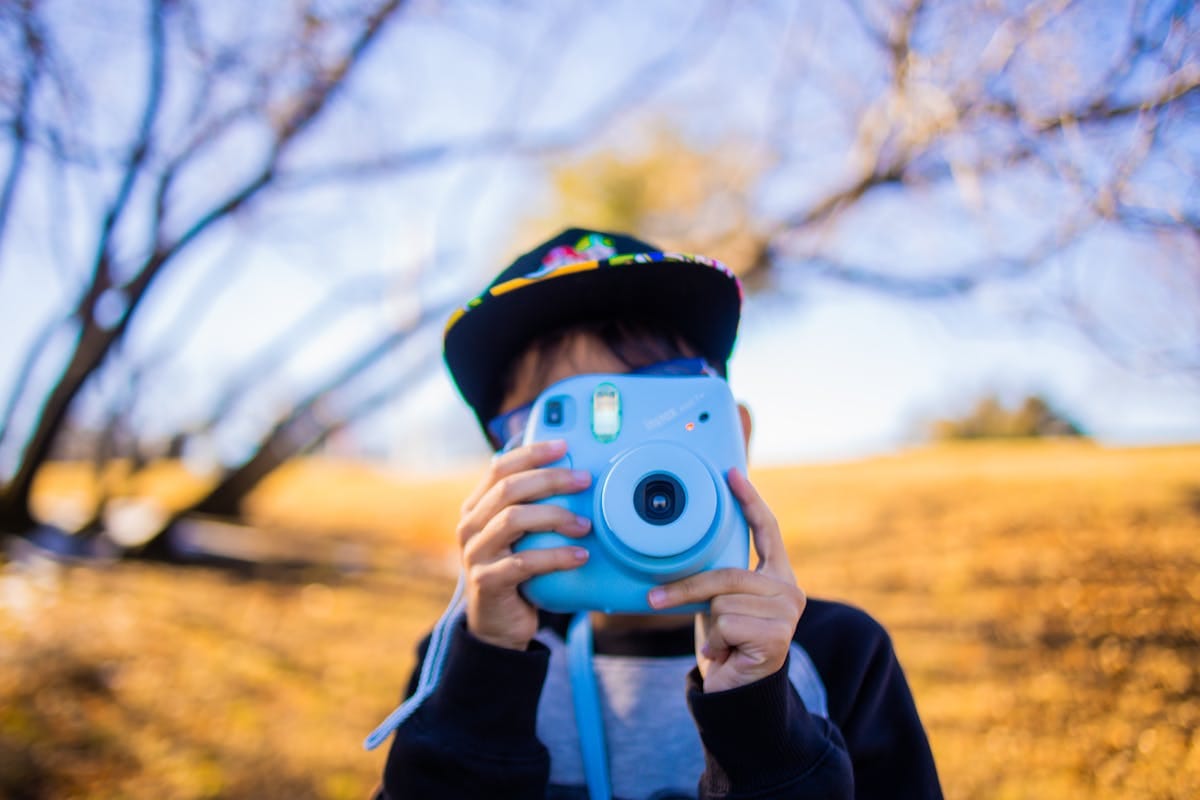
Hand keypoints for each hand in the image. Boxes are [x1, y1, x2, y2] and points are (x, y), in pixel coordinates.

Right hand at [456, 439, 592, 650]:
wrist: (498, 624)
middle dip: (550, 479)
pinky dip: (557, 557)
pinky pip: (525, 562)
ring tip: (585, 524)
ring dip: (555, 516)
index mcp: (476, 507)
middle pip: (509, 489)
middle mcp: (470, 526)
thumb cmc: (516, 571)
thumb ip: (531, 507)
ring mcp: (475, 554)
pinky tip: (580, 556)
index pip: (499, 468)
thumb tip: (574, 475)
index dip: (531, 453)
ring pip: (513, 520)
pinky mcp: (487, 581)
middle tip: (584, 480)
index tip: (564, 446)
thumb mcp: (519, 536)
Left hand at [647, 467, 805, 692]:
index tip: (731, 473)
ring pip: (723, 600)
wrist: (738, 693)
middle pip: (727, 573)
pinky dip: (716, 640)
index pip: (767, 530)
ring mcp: (788, 613)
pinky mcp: (778, 635)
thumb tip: (678, 546)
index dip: (749, 500)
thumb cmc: (726, 643)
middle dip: (687, 588)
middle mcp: (789, 590)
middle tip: (654, 598)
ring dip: (708, 625)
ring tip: (721, 642)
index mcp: (776, 576)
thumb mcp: (719, 602)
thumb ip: (717, 578)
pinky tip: (728, 654)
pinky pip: (727, 622)